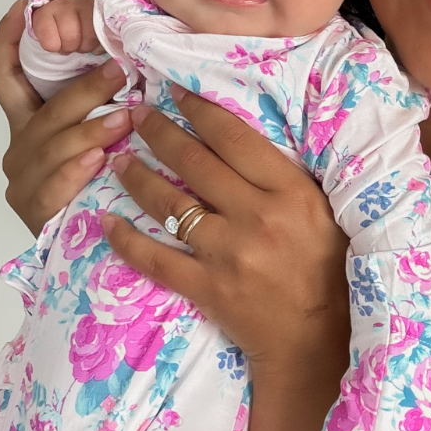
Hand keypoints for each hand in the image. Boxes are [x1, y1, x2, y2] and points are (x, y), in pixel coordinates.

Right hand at [0, 0, 128, 234]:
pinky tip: (98, 159)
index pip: (4, 75)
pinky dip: (75, 170)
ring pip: (53, 147)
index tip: (24, 8)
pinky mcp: (33, 212)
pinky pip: (53, 186)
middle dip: (85, 89)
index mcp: (27, 124)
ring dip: (90, 130)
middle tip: (121, 72)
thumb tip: (127, 61)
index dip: (8, 40)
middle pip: (46, 111)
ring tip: (124, 118)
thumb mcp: (94, 137)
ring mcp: (23, 181)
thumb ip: (99, 105)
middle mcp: (20, 148)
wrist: (84, 249)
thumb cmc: (95, 186)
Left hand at [102, 90, 349, 377]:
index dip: (198, 109)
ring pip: (170, 204)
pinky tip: (105, 222)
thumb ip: (285, 178)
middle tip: (136, 114)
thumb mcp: (322, 212)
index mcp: (291, 192)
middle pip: (195, 163)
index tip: (175, 92)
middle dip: (159, 132)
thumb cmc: (325, 270)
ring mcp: (229, 253)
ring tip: (119, 159)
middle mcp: (258, 217)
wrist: (315, 338)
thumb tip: (238, 138)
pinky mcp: (207, 287)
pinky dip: (126, 241)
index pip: (234, 137)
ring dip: (138, 177)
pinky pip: (156, 259)